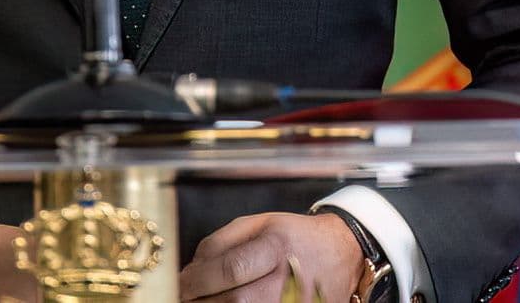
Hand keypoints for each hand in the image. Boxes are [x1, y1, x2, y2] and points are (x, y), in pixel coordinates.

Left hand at [179, 211, 363, 300]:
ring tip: (202, 302)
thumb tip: (190, 270)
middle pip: (236, 301)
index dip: (198, 280)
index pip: (230, 269)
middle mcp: (289, 278)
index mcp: (276, 246)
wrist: (339, 252)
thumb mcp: (257, 223)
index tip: (180, 283)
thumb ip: (220, 243)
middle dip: (202, 302)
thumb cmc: (293, 236)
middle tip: (185, 298)